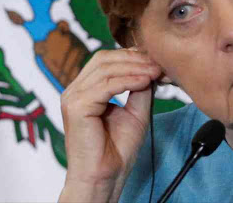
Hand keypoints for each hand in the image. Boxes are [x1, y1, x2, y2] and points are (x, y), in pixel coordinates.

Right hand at [59, 48, 160, 201]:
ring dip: (135, 67)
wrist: (106, 176)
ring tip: (156, 72)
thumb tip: (151, 66)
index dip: (133, 56)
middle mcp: (75, 90)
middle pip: (104, 58)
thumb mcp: (136, 109)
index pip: (108, 59)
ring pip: (106, 68)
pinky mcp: (76, 107)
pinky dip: (128, 80)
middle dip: (135, 58)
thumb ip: (140, 86)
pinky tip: (145, 82)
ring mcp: (73, 97)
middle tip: (159, 64)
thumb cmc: (117, 148)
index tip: (158, 60)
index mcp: (86, 88)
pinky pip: (106, 85)